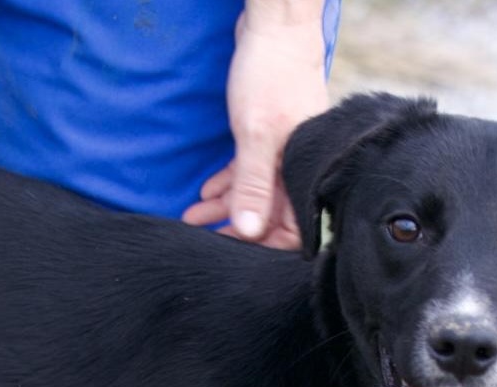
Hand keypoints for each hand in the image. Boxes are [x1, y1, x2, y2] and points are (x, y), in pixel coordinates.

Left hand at [182, 6, 328, 249]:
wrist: (275, 24)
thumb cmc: (271, 75)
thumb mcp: (256, 136)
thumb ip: (252, 185)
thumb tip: (250, 230)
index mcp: (304, 170)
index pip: (293, 226)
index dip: (265, 244)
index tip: (234, 251)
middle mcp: (296, 165)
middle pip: (270, 214)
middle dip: (236, 228)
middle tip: (203, 239)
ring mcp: (281, 151)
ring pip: (254, 193)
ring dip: (223, 207)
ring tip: (191, 218)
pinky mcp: (265, 137)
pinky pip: (247, 171)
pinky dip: (227, 183)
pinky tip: (204, 193)